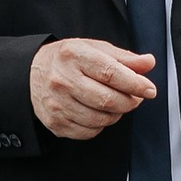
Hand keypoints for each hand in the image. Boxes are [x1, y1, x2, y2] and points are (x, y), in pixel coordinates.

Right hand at [29, 38, 155, 138]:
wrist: (31, 74)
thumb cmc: (67, 60)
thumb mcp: (94, 49)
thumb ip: (123, 58)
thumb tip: (148, 63)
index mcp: (74, 56)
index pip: (111, 73)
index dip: (135, 84)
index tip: (149, 89)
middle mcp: (62, 80)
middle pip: (107, 100)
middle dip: (129, 102)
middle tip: (135, 98)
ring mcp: (57, 104)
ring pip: (101, 119)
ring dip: (116, 114)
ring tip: (116, 104)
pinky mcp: (55, 123)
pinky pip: (89, 132)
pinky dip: (101, 125)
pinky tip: (98, 112)